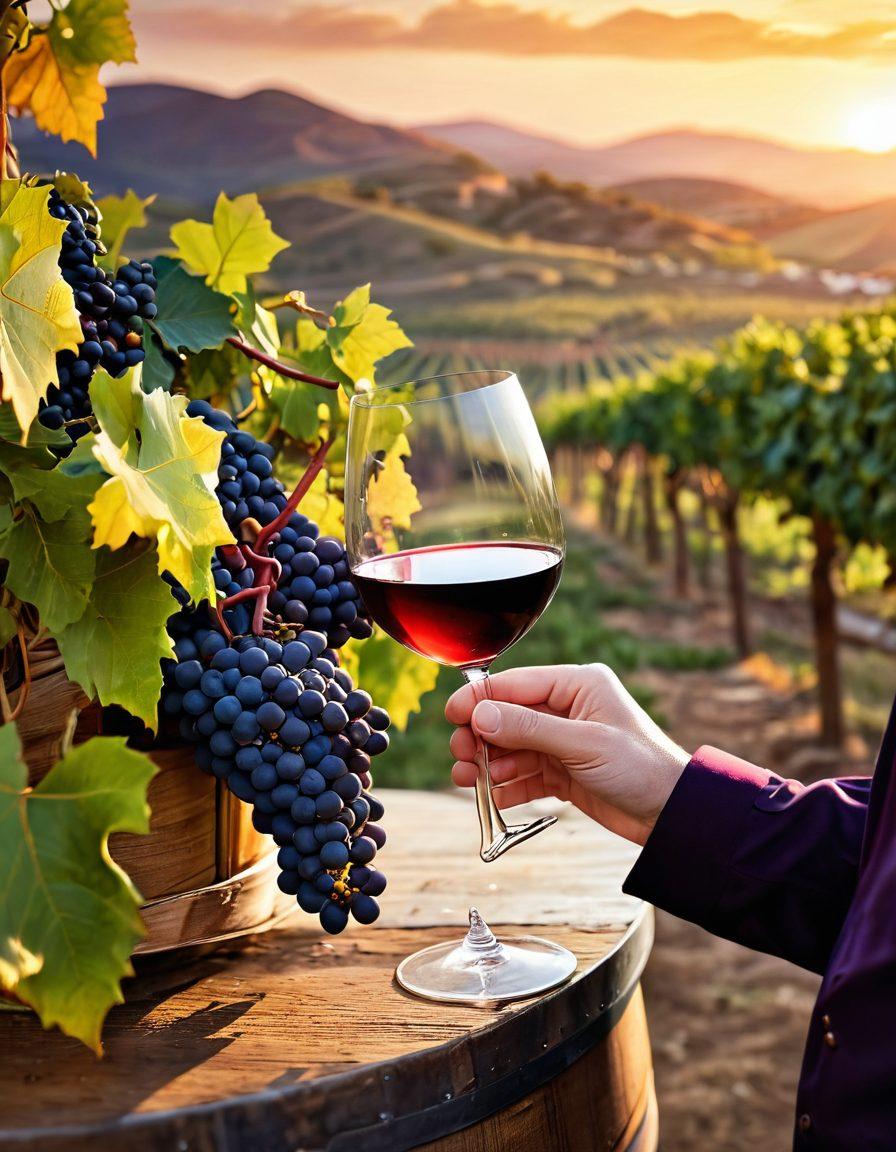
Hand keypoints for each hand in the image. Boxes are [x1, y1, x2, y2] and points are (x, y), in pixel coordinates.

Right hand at [446, 664, 689, 845]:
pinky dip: (506, 786)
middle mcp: (567, 708)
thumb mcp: (584, 744)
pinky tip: (491, 797)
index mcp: (577, 685)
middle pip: (507, 716)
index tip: (451, 716)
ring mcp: (563, 741)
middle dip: (481, 736)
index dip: (481, 699)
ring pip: (511, 748)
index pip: (516, 684)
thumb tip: (481, 716)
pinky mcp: (563, 772)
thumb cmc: (642, 768)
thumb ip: (529, 729)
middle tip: (462, 757)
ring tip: (468, 780)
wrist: (673, 815)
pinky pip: (524, 775)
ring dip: (489, 764)